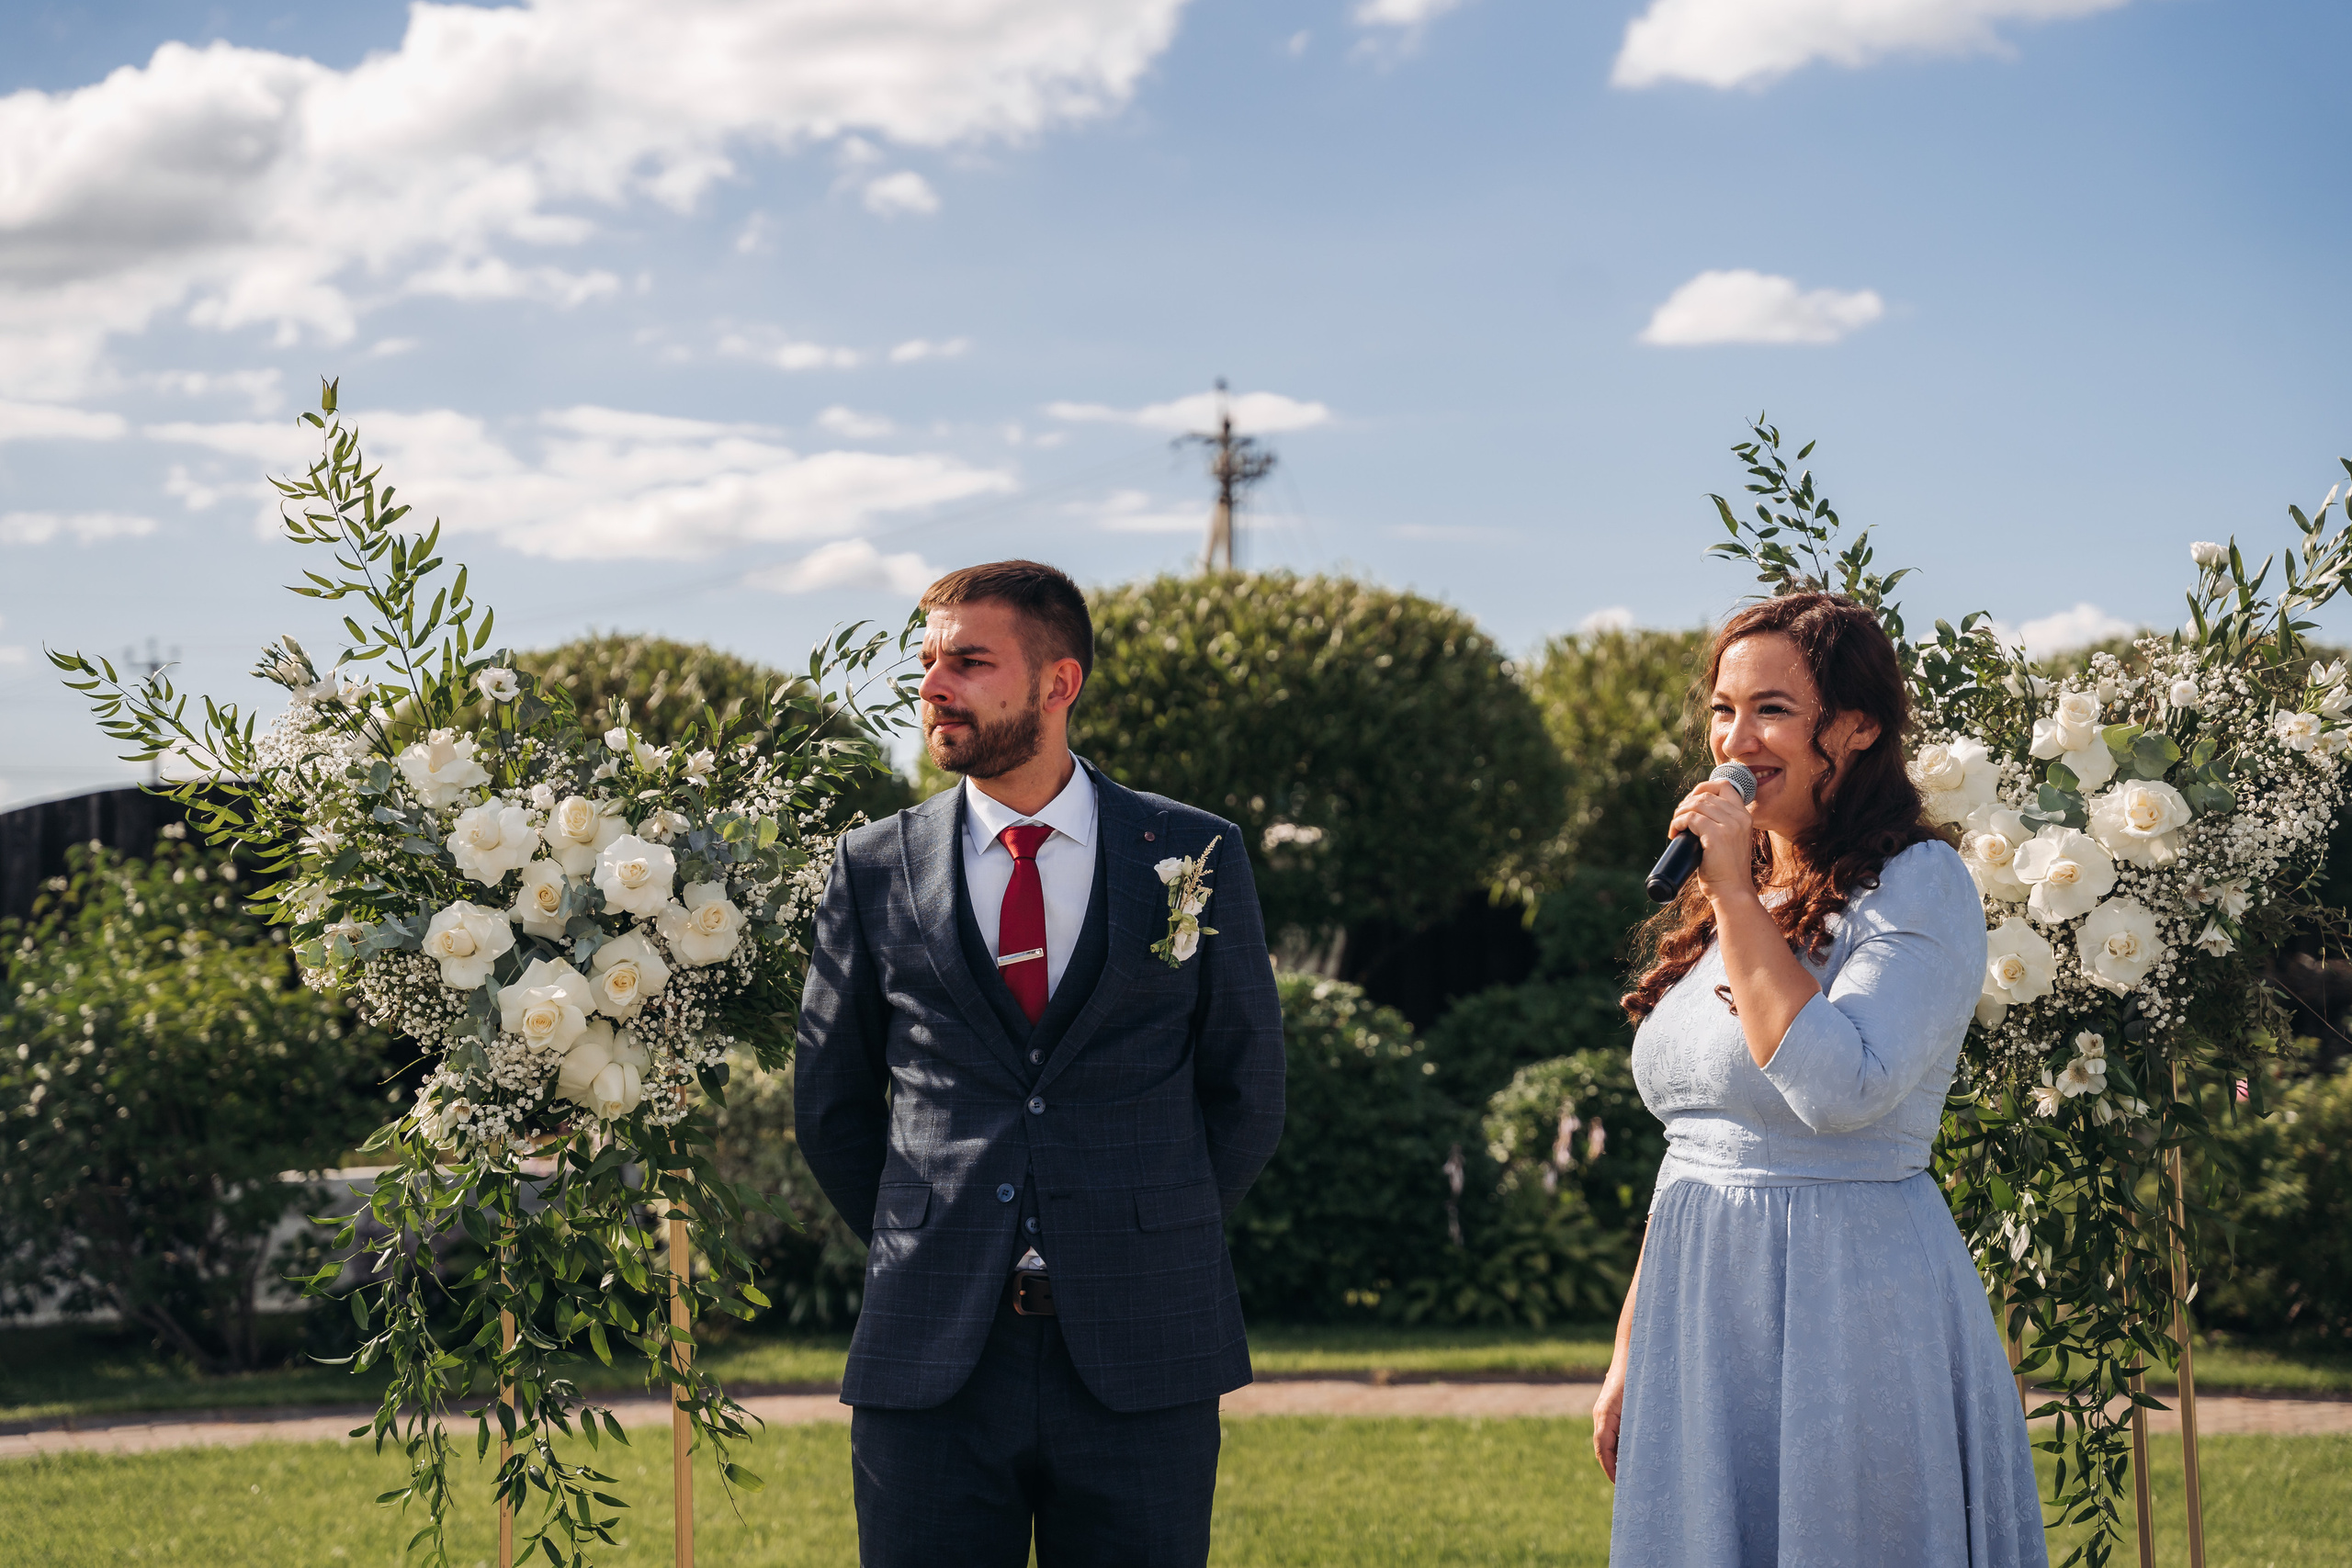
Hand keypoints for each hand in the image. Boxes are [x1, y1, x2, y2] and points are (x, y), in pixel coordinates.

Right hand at [1591, 1359, 1625, 1481]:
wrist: (1633, 1351)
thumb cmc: (1637, 1375)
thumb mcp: (1637, 1404)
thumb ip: (1633, 1426)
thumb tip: (1637, 1453)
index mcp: (1604, 1415)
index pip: (1602, 1448)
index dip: (1610, 1468)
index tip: (1620, 1485)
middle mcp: (1601, 1415)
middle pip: (1602, 1448)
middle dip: (1612, 1468)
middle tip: (1626, 1488)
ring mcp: (1604, 1412)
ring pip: (1605, 1442)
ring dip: (1614, 1459)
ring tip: (1628, 1477)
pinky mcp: (1611, 1410)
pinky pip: (1610, 1433)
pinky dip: (1617, 1448)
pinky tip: (1630, 1456)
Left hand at [1667, 777, 1757, 900]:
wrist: (1733, 892)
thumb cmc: (1726, 871)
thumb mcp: (1730, 840)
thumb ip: (1721, 824)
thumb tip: (1694, 811)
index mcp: (1744, 816)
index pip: (1724, 786)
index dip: (1703, 788)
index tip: (1690, 803)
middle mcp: (1740, 817)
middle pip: (1705, 794)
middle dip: (1686, 804)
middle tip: (1679, 821)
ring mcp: (1730, 826)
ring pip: (1696, 804)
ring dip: (1679, 813)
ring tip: (1675, 828)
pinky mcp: (1717, 835)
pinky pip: (1691, 818)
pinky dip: (1678, 823)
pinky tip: (1675, 834)